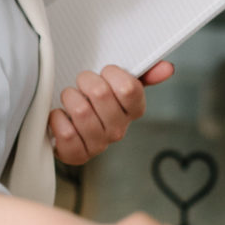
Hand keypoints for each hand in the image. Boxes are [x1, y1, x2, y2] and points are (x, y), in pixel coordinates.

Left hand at [49, 62, 176, 165]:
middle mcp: (119, 130)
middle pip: (100, 94)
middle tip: (83, 85)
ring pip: (81, 111)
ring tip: (71, 99)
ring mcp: (98, 144)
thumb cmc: (94, 99)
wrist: (67, 122)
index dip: (111, 73)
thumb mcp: (117, 81)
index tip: (104, 73)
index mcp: (133, 110)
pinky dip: (57, 118)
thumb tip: (167, 68)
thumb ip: (143, 72)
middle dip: (85, 81)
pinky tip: (60, 116)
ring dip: (69, 97)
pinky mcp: (77, 155)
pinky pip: (66, 134)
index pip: (129, 88)